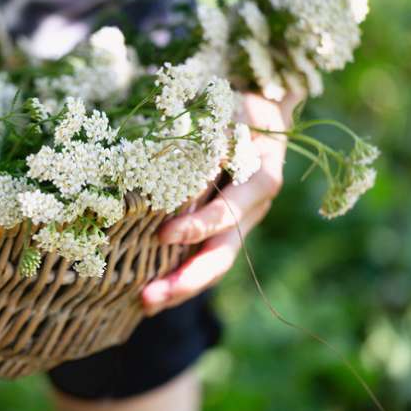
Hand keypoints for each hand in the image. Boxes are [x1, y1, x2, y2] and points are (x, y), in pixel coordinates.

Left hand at [142, 92, 301, 315]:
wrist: (265, 114)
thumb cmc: (241, 107)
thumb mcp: (230, 112)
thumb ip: (211, 140)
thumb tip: (177, 168)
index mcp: (261, 180)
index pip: (227, 211)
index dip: (198, 226)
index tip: (164, 234)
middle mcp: (253, 210)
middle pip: (223, 254)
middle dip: (187, 279)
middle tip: (148, 296)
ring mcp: (241, 224)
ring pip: (214, 264)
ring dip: (180, 286)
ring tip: (145, 303)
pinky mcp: (226, 228)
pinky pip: (205, 257)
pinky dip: (181, 275)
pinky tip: (153, 290)